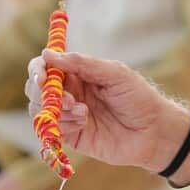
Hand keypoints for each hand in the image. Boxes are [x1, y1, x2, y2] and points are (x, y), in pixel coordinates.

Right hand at [25, 51, 189, 178]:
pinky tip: (84, 123)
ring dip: (57, 110)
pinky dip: (63, 125)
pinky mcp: (71, 135)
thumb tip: (49, 54)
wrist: (154, 132)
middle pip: (36, 88)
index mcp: (79, 72)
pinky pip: (51, 130)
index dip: (38, 69)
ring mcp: (69, 114)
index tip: (43, 76)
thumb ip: (83, 63)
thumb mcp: (115, 74)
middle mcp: (70, 91)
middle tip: (68, 99)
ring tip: (83, 112)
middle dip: (44, 92)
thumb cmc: (139, 98)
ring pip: (40, 110)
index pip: (46, 65)